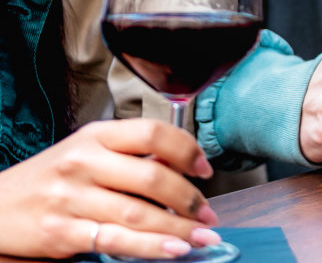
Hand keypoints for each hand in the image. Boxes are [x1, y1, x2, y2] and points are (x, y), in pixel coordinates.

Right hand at [0, 118, 220, 259]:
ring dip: (179, 228)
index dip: (186, 150)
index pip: (152, 133)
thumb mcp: (87, 153)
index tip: (204, 169)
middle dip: (190, 199)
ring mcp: (71, 198)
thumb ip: (130, 156)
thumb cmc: (51, 179)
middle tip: (208, 213)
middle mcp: (83, 163)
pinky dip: (150, 247)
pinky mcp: (62, 232)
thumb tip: (181, 166)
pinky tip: (175, 250)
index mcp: (95, 136)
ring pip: (138, 214)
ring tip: (203, 236)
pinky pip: (116, 240)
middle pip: (152, 178)